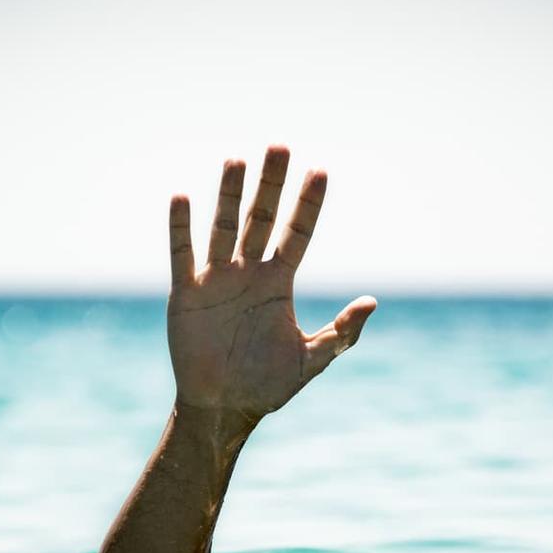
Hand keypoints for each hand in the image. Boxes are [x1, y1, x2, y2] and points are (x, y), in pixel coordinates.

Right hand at [167, 146, 375, 417]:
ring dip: (229, 195)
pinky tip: (183, 198)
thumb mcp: (311, 360)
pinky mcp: (186, 293)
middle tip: (280, 145)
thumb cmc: (267, 386)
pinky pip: (182, 255)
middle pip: (262, 219)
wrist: (223, 407)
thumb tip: (371, 301)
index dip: (308, 204)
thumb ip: (341, 333)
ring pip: (224, 227)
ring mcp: (216, 279)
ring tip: (237, 160)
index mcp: (278, 284)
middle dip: (271, 184)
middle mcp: (248, 273)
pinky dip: (181, 228)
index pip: (298, 234)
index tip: (320, 171)